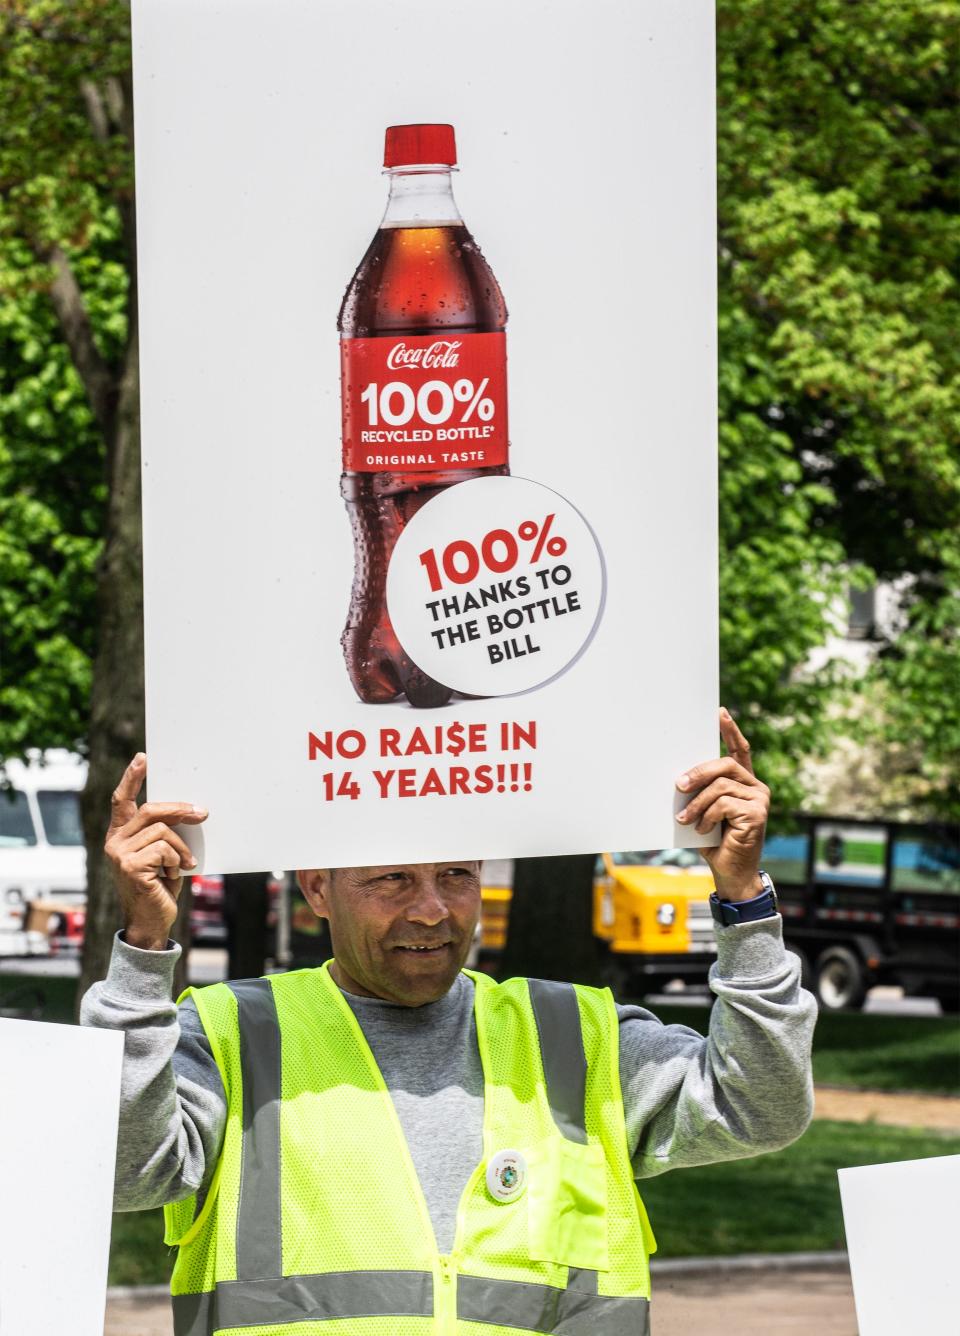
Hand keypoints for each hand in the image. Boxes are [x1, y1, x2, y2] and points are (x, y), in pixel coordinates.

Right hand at [104, 754, 207, 949]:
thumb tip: (190, 809)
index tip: (143, 758)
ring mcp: (119, 855)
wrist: (152, 921)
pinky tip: (175, 876)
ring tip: (183, 865)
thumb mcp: (162, 855)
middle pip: (151, 810)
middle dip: (180, 809)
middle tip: (203, 813)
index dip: (132, 778)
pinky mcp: (131, 867)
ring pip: (163, 831)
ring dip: (182, 848)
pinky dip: (177, 860)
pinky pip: (165, 849)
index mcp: (119, 836)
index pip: (122, 800)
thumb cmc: (159, 887)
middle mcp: (114, 843)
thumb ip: (163, 834)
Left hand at [675, 708, 769, 900]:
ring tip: (685, 819)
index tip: (719, 712)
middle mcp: (756, 788)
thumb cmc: (714, 842)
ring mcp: (760, 800)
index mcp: (744, 784)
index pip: (740, 750)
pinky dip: (707, 816)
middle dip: (698, 772)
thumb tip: (679, 777)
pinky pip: (723, 804)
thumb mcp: (703, 811)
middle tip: (678, 785)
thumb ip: (700, 792)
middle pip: (724, 764)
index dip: (730, 730)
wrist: (730, 872)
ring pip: (720, 785)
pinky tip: (703, 830)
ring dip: (697, 804)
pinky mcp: (758, 813)